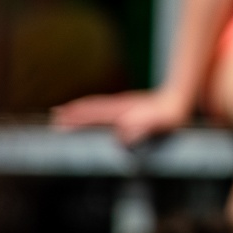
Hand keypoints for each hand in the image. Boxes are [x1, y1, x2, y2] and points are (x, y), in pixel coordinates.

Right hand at [51, 89, 191, 145]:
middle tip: (53, 118)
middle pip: (90, 110)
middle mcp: (119, 107)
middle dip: (72, 114)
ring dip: (78, 111)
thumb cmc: (171, 114)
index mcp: (123, 111)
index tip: (61, 121)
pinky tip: (85, 116)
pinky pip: (102, 110)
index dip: (78, 118)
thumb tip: (123, 134)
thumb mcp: (161, 120)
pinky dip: (89, 112)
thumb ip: (144, 125)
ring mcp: (121, 106)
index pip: (94, 114)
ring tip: (61, 114)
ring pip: (95, 108)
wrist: (179, 98)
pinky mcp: (125, 109)